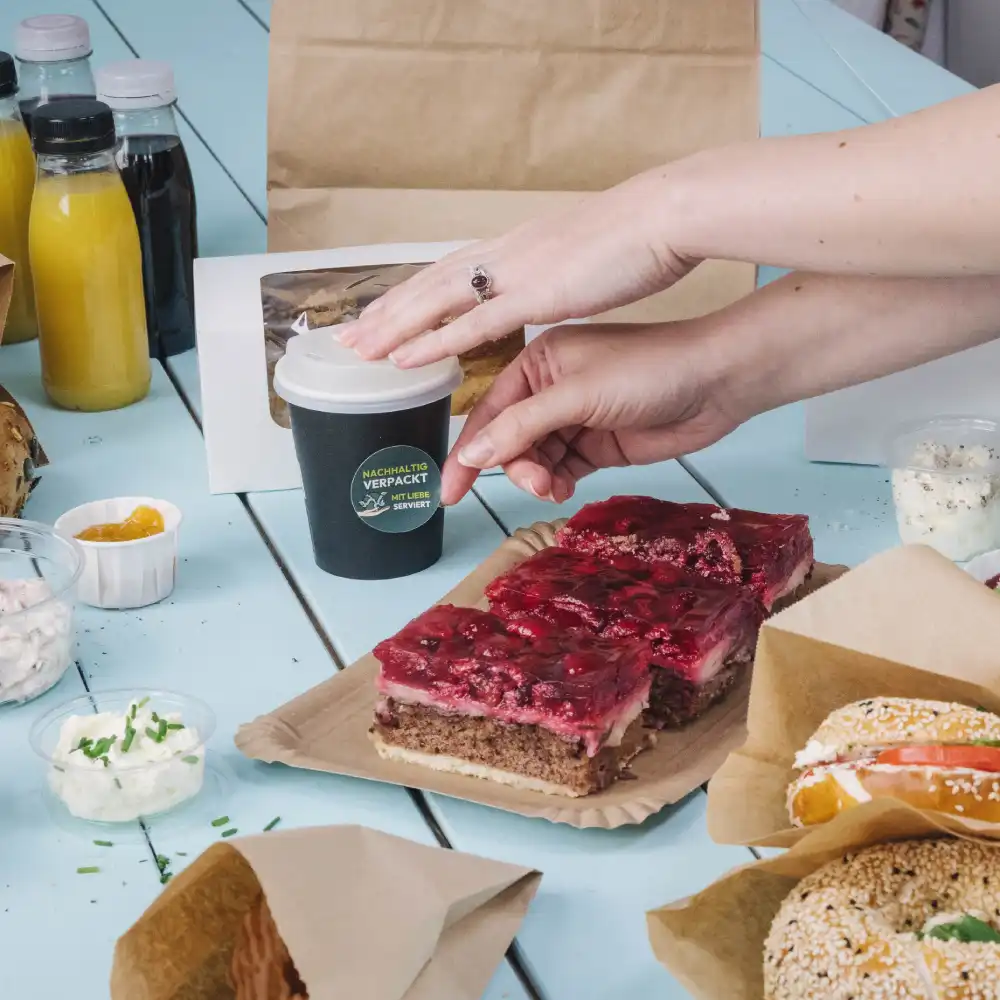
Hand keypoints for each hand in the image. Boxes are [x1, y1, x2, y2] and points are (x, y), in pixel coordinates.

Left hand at [337, 173, 695, 367]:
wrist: (661, 218)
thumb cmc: (632, 239)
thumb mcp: (578, 257)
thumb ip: (551, 272)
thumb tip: (545, 284)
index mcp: (513, 249)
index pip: (448, 272)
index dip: (411, 294)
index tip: (381, 313)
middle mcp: (502, 257)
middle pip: (429, 285)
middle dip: (385, 312)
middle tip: (346, 336)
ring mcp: (514, 274)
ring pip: (436, 302)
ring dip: (393, 327)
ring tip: (356, 349)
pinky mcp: (534, 294)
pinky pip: (472, 323)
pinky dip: (433, 340)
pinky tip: (403, 357)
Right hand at [441, 321, 742, 505]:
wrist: (715, 383)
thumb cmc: (647, 370)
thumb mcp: (577, 395)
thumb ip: (522, 426)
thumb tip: (471, 456)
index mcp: (536, 362)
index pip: (489, 411)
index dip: (467, 452)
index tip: (449, 490)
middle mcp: (549, 388)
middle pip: (509, 440)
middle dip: (514, 467)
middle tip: (534, 485)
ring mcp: (574, 417)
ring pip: (534, 459)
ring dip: (537, 478)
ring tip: (554, 488)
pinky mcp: (598, 443)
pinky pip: (562, 468)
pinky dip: (559, 482)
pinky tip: (566, 488)